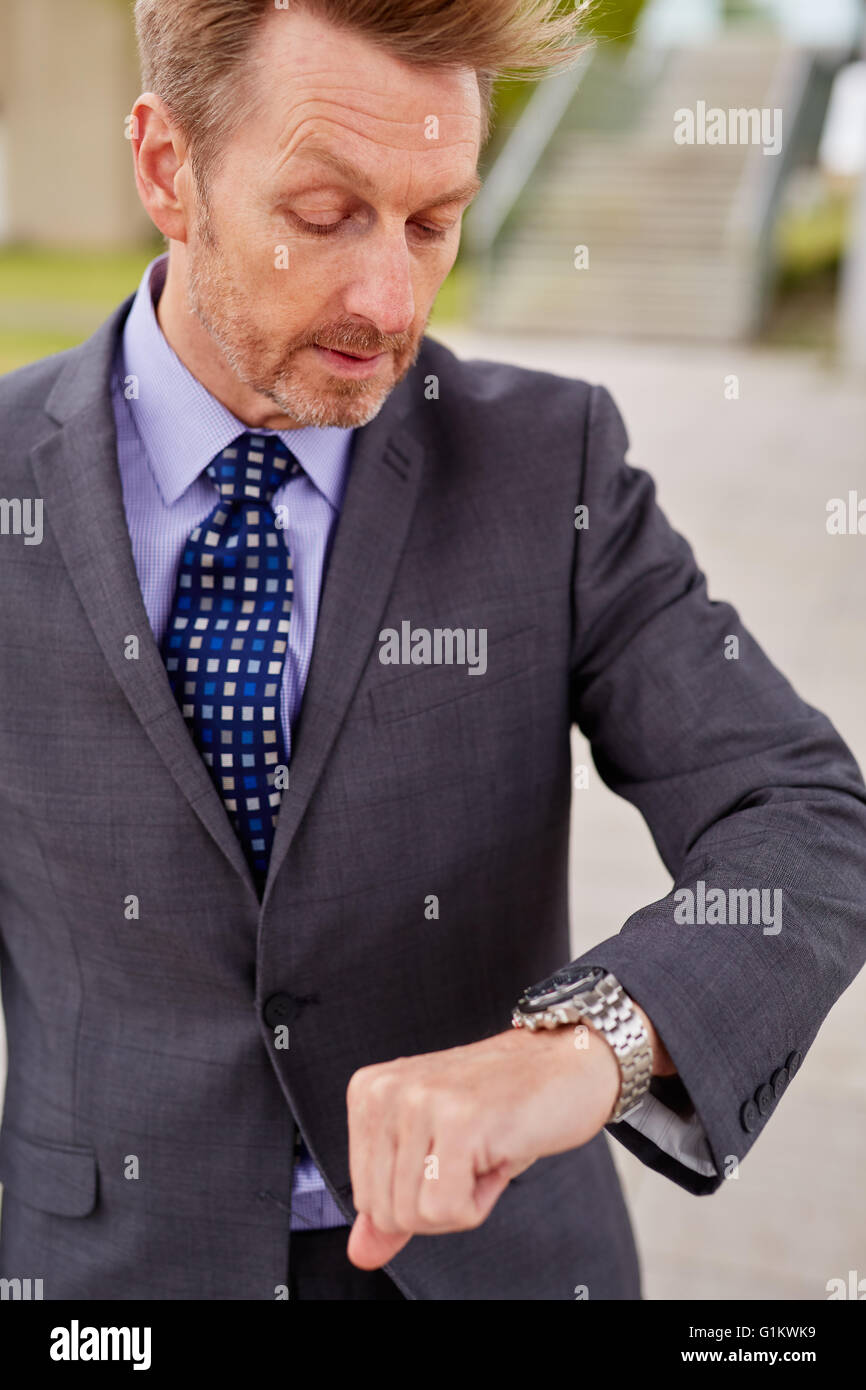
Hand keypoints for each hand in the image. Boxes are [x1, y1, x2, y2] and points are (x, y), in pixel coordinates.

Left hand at [345, 1020, 621, 1270]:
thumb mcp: (437, 1150)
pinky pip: (448, 1210)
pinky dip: (481, 1201)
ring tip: (486, 1148)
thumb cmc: (505, 1104)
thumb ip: (395, 1201)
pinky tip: (498, 1154)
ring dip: (464, 1201)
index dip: (419, 1195)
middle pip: (387, 1212)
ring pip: (416, 1216)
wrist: (569, 1061)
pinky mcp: (459, 1121)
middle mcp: (386, 1091)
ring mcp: (421, 1102)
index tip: (451, 1152)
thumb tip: (361, 1253)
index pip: (366, 1198)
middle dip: (439, 1203)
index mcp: (370, 1091)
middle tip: (473, 1152)